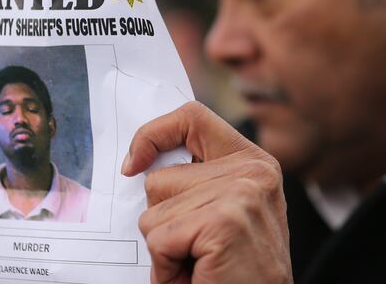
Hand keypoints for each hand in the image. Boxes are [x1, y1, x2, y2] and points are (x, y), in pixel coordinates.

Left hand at [123, 101, 292, 283]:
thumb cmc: (236, 270)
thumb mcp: (222, 212)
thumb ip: (198, 180)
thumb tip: (137, 162)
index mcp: (253, 161)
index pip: (192, 117)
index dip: (153, 134)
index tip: (132, 164)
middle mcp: (253, 170)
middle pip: (159, 179)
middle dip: (163, 221)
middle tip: (196, 250)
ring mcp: (242, 192)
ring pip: (153, 212)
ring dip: (165, 248)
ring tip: (200, 264)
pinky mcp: (225, 221)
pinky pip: (159, 238)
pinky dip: (167, 267)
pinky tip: (198, 275)